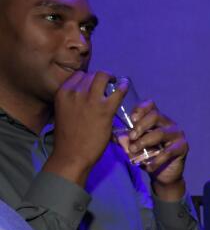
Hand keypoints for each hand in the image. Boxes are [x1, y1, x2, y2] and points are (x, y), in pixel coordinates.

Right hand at [44, 71, 126, 185]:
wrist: (71, 155)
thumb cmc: (67, 138)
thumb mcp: (63, 112)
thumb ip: (72, 102)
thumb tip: (84, 99)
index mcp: (62, 93)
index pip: (78, 75)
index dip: (88, 78)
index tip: (94, 84)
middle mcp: (75, 92)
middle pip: (91, 74)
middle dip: (100, 77)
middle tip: (108, 82)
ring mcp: (90, 100)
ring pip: (102, 77)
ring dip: (111, 78)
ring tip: (117, 82)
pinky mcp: (104, 110)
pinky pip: (117, 92)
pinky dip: (123, 87)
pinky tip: (125, 86)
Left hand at [116, 100, 188, 200]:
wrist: (163, 174)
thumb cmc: (148, 157)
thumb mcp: (133, 148)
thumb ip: (126, 141)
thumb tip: (118, 137)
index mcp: (157, 119)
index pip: (150, 106)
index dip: (140, 109)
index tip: (131, 119)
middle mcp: (168, 123)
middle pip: (155, 116)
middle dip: (140, 126)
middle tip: (131, 137)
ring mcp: (177, 134)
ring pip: (160, 133)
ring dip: (144, 142)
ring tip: (133, 151)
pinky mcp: (183, 147)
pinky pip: (167, 152)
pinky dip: (155, 160)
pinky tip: (147, 166)